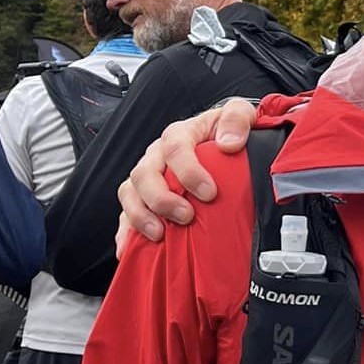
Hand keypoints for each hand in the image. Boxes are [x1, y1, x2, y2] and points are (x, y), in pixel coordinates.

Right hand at [114, 99, 257, 248]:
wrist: (222, 142)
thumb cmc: (228, 131)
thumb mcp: (239, 115)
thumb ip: (237, 120)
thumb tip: (230, 143)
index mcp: (180, 134)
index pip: (176, 148)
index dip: (189, 171)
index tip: (209, 192)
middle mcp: (157, 154)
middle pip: (145, 174)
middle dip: (162, 199)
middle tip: (186, 216)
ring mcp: (147, 176)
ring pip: (130, 193)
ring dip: (141, 216)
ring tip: (159, 235)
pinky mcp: (142, 197)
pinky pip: (125, 213)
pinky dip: (126, 232)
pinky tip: (129, 248)